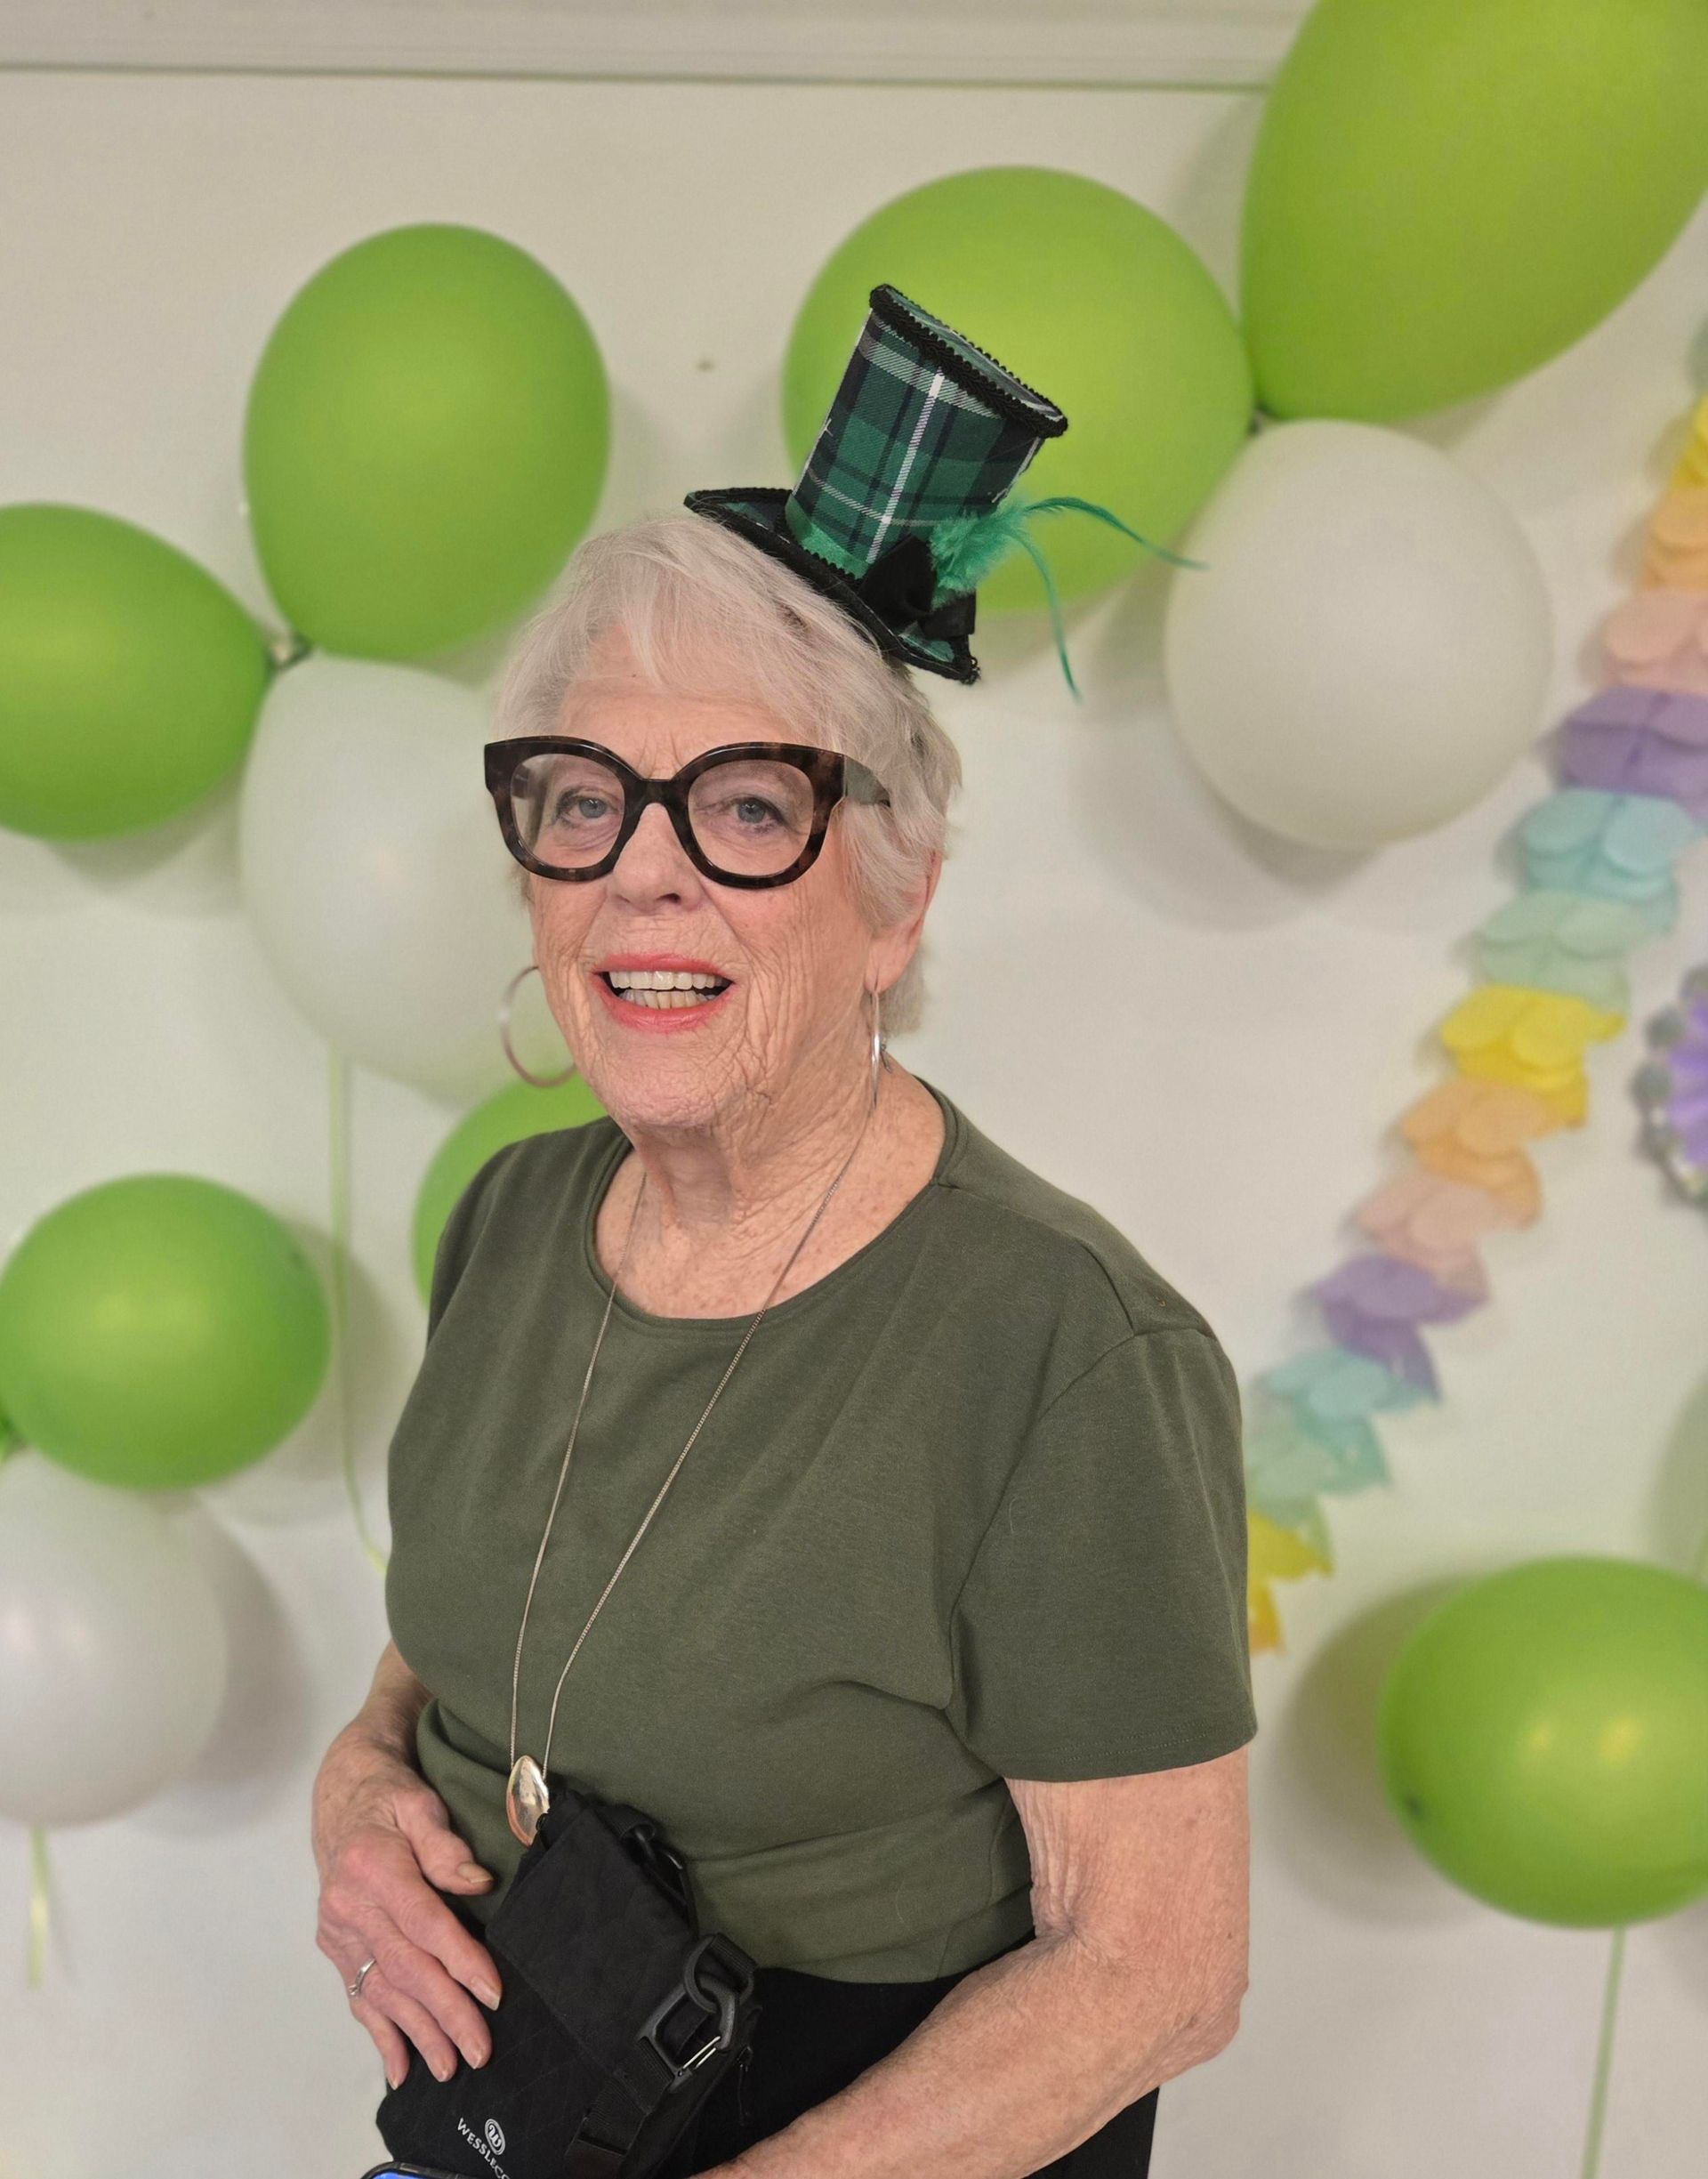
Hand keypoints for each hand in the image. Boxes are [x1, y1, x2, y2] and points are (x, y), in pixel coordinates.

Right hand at [312, 1725, 503, 2088]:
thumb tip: (479, 1883)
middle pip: (404, 1967)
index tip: (492, 1994)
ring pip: (381, 1991)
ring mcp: (338, 1932)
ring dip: (416, 2034)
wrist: (341, 1794)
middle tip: (479, 2050)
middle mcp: (350, 1907)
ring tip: (449, 2067)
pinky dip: (380, 2034)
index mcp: (374, 1868)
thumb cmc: (390, 1797)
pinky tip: (400, 2068)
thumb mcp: (420, 1803)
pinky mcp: (335, 1947)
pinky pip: (357, 1996)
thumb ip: (446, 1846)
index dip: (460, 1960)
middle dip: (444, 2013)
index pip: (424, 1923)